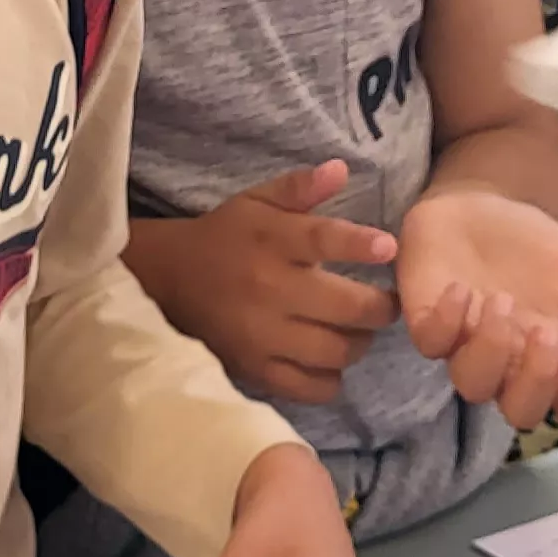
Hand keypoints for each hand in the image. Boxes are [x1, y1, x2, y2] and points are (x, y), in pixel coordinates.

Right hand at [125, 163, 401, 405]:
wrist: (168, 279)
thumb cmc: (226, 237)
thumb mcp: (257, 202)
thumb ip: (300, 187)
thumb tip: (341, 168)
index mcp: (271, 240)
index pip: (322, 240)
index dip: (360, 245)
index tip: (389, 248)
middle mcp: (268, 288)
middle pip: (345, 308)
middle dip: (380, 308)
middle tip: (387, 304)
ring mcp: (261, 335)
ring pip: (334, 352)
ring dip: (359, 343)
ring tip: (358, 332)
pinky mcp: (254, 369)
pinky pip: (309, 387)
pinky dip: (330, 379)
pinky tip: (329, 361)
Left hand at [395, 189, 557, 432]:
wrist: (475, 204)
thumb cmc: (526, 243)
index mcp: (550, 354)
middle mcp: (507, 361)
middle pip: (521, 411)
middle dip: (536, 380)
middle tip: (544, 331)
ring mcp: (463, 346)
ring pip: (472, 384)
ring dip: (489, 350)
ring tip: (500, 300)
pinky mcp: (424, 322)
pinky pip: (430, 342)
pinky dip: (446, 322)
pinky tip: (460, 290)